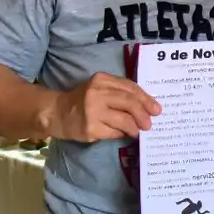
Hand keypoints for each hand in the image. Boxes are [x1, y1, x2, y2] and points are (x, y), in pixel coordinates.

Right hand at [43, 72, 161, 141]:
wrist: (57, 112)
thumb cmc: (82, 100)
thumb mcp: (99, 88)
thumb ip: (119, 93)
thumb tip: (146, 106)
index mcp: (102, 79)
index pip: (130, 88)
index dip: (146, 99)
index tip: (156, 109)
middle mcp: (97, 93)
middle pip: (129, 103)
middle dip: (143, 114)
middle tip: (149, 124)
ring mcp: (92, 111)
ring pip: (124, 120)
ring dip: (134, 127)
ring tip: (136, 132)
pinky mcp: (90, 128)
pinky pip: (114, 132)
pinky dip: (121, 134)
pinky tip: (121, 134)